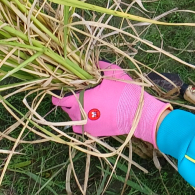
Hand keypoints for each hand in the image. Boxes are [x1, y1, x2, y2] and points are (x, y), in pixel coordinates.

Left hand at [52, 61, 170, 145]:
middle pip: (68, 110)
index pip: (62, 100)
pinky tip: (89, 117)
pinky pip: (83, 129)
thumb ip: (101, 66)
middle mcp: (81, 115)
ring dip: (75, 114)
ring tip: (82, 107)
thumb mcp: (114, 73)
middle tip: (75, 96)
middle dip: (68, 104)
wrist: (138, 115)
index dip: (57, 98)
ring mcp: (88, 126)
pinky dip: (82, 124)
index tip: (56, 96)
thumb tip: (93, 61)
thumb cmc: (125, 93)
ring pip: (74, 121)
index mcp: (82, 100)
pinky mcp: (96, 133)